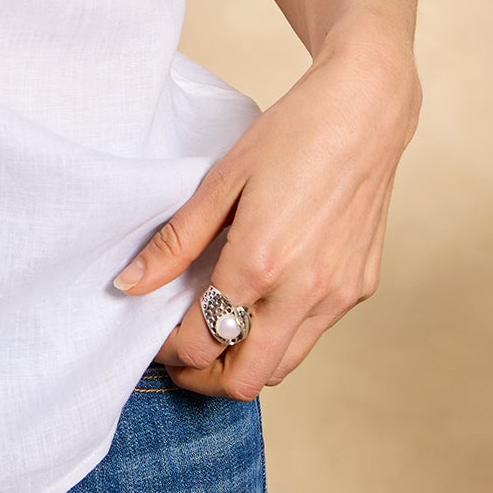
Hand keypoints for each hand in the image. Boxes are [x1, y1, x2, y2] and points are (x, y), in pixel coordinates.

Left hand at [112, 30, 422, 399]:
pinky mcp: (360, 288)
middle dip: (205, 376)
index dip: (170, 350)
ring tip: (214, 329)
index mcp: (261, 264)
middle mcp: (304, 292)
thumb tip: (130, 284)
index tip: (153, 335)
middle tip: (178, 353)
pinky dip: (280, 334)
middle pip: (246, 379)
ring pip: (284, 366)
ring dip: (244, 361)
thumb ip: (175, 241)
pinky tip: (258, 300)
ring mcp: (338, 295)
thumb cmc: (289, 136)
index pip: (203, 343)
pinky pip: (313, 334)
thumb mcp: (220, 181)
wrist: (363, 113)